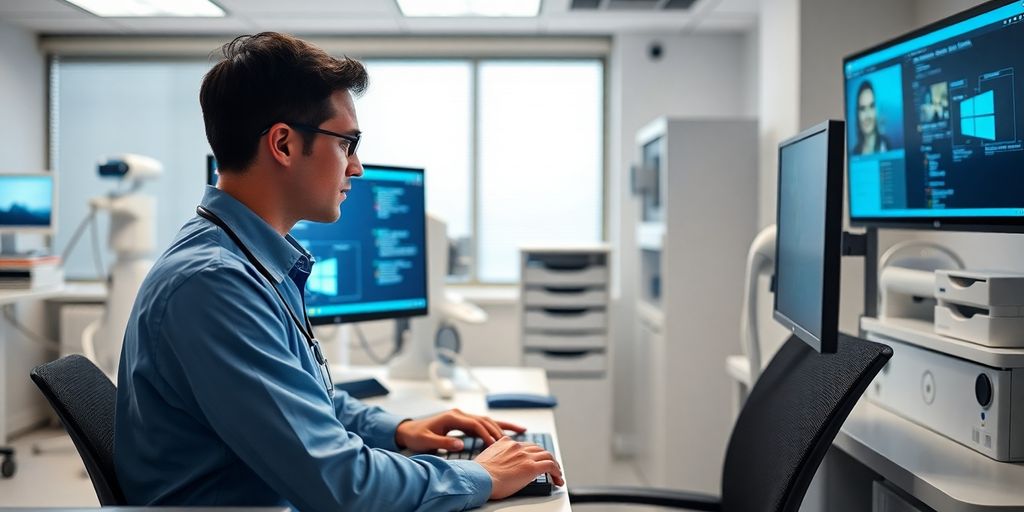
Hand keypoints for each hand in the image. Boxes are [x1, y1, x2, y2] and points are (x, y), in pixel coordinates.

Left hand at [394, 408, 525, 452]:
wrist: (408, 430)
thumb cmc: (417, 436)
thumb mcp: (427, 441)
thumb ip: (444, 442)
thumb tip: (461, 444)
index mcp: (452, 416)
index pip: (474, 424)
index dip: (486, 434)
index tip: (495, 444)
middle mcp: (459, 414)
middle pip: (484, 420)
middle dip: (499, 430)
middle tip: (512, 442)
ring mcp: (462, 416)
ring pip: (486, 420)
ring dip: (502, 426)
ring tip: (520, 431)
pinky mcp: (463, 421)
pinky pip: (482, 423)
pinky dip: (495, 427)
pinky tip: (506, 431)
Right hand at [475, 436, 564, 498]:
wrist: (479, 478)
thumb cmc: (478, 474)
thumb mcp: (486, 458)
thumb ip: (496, 456)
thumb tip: (497, 465)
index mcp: (505, 443)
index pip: (525, 445)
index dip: (533, 453)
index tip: (535, 459)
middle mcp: (517, 446)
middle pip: (538, 449)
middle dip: (545, 457)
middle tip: (549, 466)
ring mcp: (525, 456)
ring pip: (547, 455)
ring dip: (554, 465)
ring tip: (557, 474)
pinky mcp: (531, 467)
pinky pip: (550, 466)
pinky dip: (556, 472)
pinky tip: (558, 479)